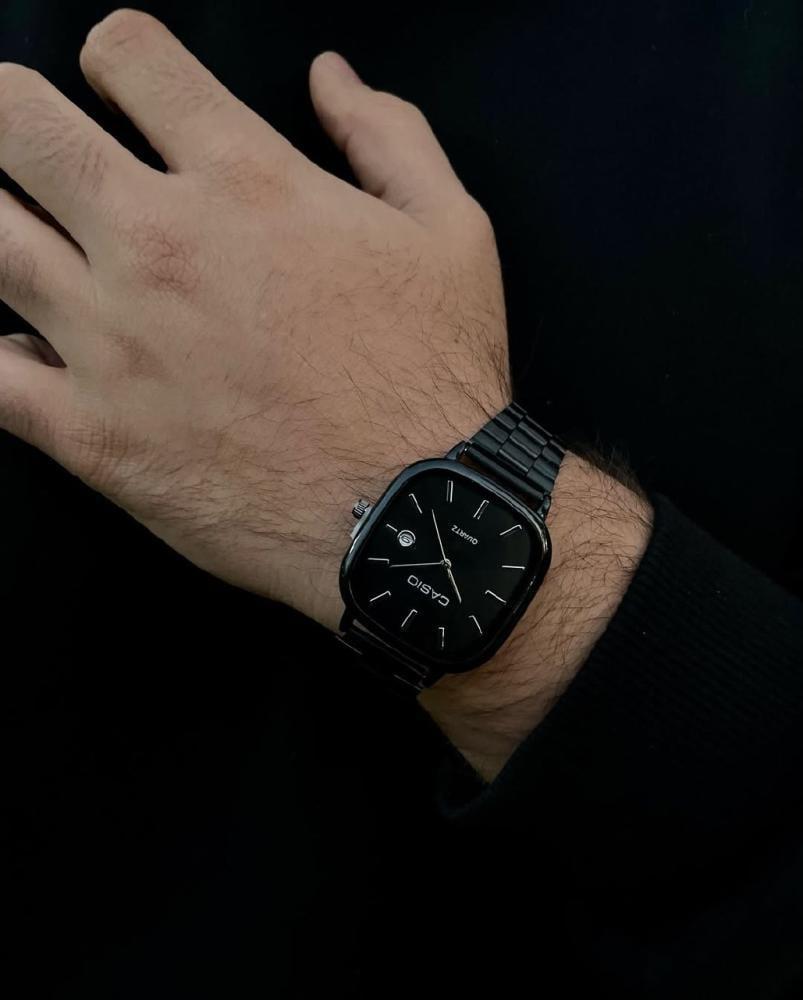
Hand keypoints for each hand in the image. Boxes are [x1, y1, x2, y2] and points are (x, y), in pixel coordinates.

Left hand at [0, 10, 508, 630]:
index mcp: (245, 180)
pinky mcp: (91, 436)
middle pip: (18, 125)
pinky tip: (30, 354)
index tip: (127, 93)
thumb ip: (389, 136)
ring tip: (35, 247)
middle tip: (46, 153)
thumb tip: (330, 75)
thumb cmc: (437, 376)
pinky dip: (0, 357)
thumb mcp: (453, 234)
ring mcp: (111, 342)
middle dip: (17, 117)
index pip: (127, 56)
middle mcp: (158, 245)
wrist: (417, 519)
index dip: (117, 57)